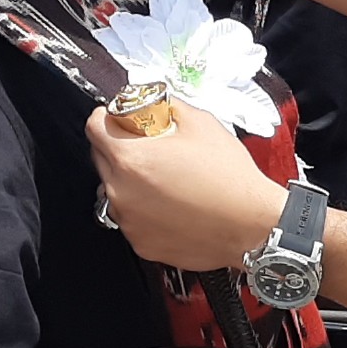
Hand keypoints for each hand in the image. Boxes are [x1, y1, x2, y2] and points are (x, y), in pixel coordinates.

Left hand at [86, 101, 283, 273]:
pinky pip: (131, 217)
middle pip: (100, 157)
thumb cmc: (230, 179)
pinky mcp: (141, 243)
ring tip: (165, 179)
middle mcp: (121, 192)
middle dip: (119, 147)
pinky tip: (171, 203)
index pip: (94, 127)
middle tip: (150, 146)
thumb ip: (168, 108)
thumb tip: (155, 104)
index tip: (120, 119)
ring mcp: (129, 221)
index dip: (108, 117)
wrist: (252, 226)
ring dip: (130, 180)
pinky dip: (144, 208)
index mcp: (131, 159)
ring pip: (114, 190)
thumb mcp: (201, 124)